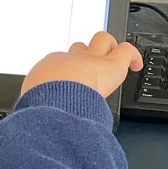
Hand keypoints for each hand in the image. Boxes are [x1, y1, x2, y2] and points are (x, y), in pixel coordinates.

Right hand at [21, 32, 143, 97]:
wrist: (52, 100)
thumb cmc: (40, 106)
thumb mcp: (31, 105)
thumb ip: (35, 109)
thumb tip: (32, 127)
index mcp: (49, 70)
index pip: (59, 65)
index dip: (67, 73)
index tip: (70, 84)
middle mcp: (69, 60)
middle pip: (79, 47)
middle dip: (86, 54)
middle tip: (92, 66)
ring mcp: (91, 60)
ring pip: (102, 41)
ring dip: (109, 50)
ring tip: (113, 61)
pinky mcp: (111, 65)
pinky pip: (126, 51)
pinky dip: (133, 56)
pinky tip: (136, 64)